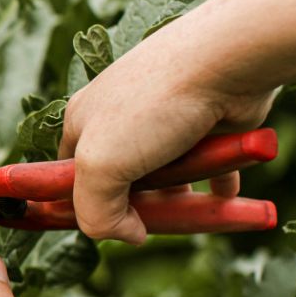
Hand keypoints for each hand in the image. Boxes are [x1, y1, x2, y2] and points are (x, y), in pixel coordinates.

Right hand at [60, 8, 274, 243]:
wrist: (227, 61)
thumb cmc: (154, 106)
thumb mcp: (100, 167)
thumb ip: (96, 213)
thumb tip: (129, 235)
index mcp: (82, 122)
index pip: (68, 176)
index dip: (83, 206)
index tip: (106, 226)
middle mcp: (120, 119)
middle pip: (121, 182)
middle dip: (137, 207)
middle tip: (152, 224)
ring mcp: (164, 121)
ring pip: (167, 177)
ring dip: (178, 198)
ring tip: (194, 207)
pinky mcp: (205, 124)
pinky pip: (208, 168)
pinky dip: (216, 186)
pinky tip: (224, 197)